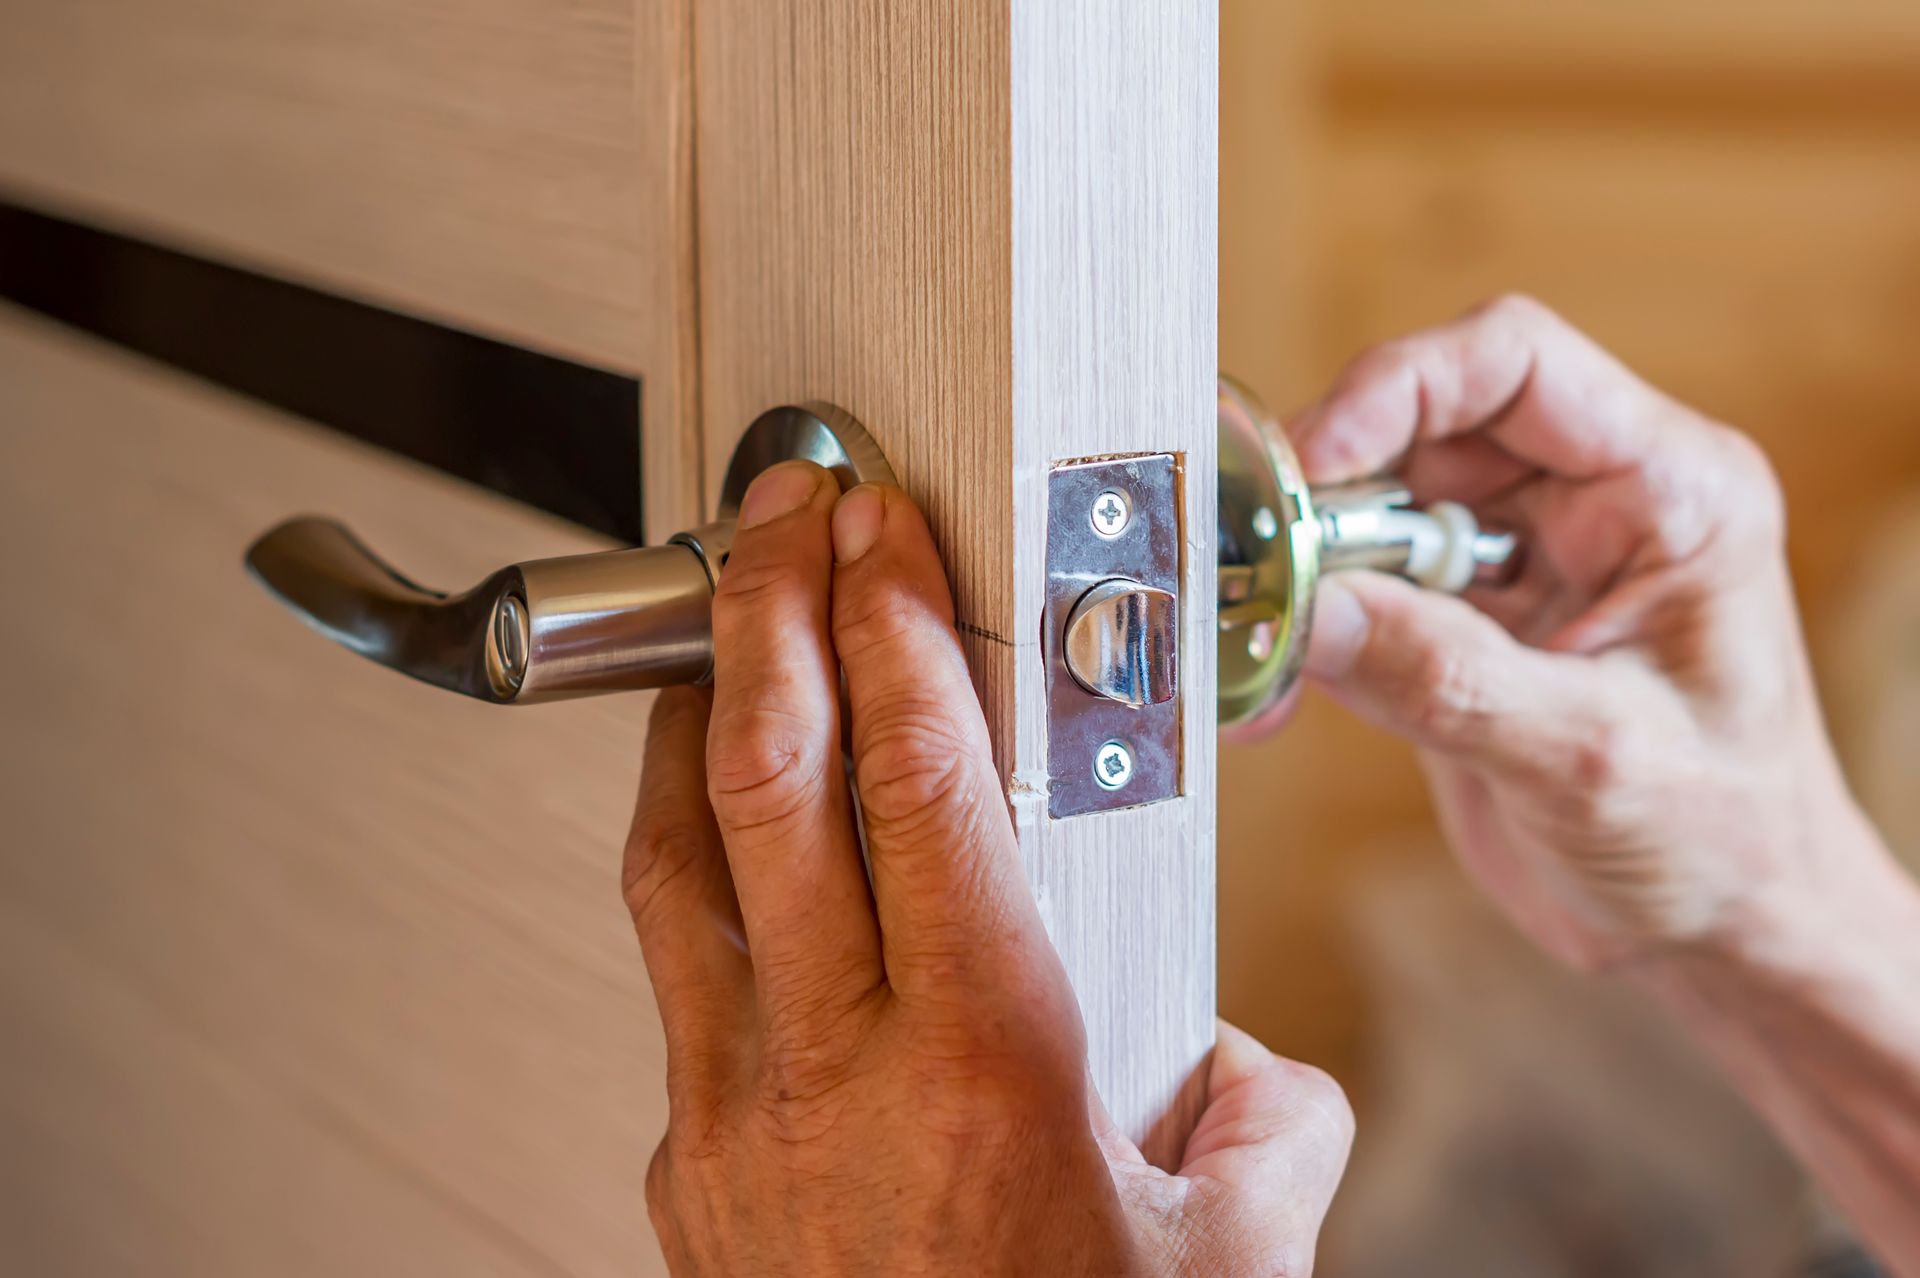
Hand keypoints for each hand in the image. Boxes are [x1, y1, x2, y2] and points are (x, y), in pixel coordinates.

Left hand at [623, 462, 1352, 1274]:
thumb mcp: (1234, 1262)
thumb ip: (1265, 1129)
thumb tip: (1245, 1075)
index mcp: (987, 1065)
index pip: (917, 783)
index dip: (891, 629)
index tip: (877, 531)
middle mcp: (835, 1075)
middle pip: (767, 784)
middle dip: (766, 614)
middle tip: (775, 514)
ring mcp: (732, 1123)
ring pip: (678, 865)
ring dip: (695, 723)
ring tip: (724, 631)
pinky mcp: (687, 1174)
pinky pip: (676, 976)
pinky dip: (693, 869)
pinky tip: (729, 837)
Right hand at [1264, 294, 1863, 969]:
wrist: (1723, 936)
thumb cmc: (1720, 845)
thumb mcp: (1592, 760)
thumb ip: (1448, 679)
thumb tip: (1309, 609)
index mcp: (1669, 490)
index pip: (1516, 362)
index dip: (1398, 389)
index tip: (1311, 467)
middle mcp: (1591, 505)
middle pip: (1422, 431)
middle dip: (1328, 495)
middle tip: (1257, 569)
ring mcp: (1521, 563)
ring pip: (1374, 509)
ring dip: (1305, 572)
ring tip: (1256, 644)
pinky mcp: (1464, 625)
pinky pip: (1359, 593)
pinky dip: (1304, 634)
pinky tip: (1269, 692)